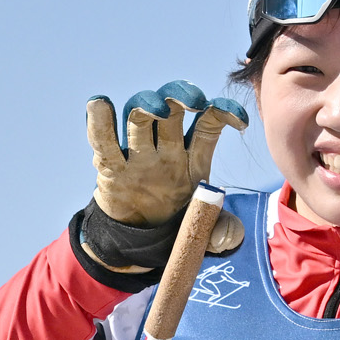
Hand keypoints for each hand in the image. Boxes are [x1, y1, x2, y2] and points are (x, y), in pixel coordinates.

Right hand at [83, 81, 246, 267]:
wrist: (139, 242)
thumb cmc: (175, 227)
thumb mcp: (202, 229)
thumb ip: (221, 233)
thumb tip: (230, 237)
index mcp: (193, 159)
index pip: (209, 125)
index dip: (224, 113)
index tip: (240, 120)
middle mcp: (165, 150)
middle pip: (171, 110)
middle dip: (182, 98)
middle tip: (194, 102)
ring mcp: (137, 155)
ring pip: (139, 116)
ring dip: (148, 105)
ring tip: (157, 110)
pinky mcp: (110, 167)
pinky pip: (103, 141)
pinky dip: (99, 122)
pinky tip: (99, 104)